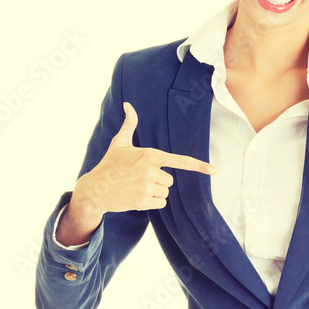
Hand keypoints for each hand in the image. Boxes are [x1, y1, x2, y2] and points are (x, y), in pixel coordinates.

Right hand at [72, 101, 215, 218]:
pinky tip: (137, 197)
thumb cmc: (110, 164)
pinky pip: (161, 203)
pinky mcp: (143, 202)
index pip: (178, 160)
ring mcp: (146, 187)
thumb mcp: (119, 143)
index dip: (198, 166)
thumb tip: (129, 105)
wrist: (95, 189)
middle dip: (158, 181)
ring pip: (166, 192)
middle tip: (139, 178)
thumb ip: (129, 125)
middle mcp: (149, 171)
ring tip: (136, 187)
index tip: (214, 171)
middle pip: (170, 180)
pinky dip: (152, 202)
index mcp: (148, 155)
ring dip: (155, 192)